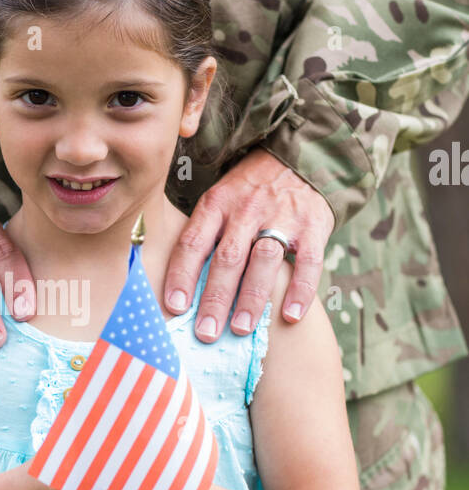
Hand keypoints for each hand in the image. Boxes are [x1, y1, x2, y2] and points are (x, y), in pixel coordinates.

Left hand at [163, 149, 334, 340]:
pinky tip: (291, 316)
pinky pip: (308, 262)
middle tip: (206, 332)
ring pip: (264, 260)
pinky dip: (301, 291)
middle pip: (228, 258)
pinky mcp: (313, 225)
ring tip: (241, 329)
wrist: (297, 156)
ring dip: (251, 298)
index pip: (193, 242)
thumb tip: (180, 290)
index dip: (182, 275)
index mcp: (216, 204)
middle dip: (215, 298)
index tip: (175, 307)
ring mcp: (282, 217)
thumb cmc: (248, 192)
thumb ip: (204, 236)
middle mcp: (246, 210)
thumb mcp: (220, 200)